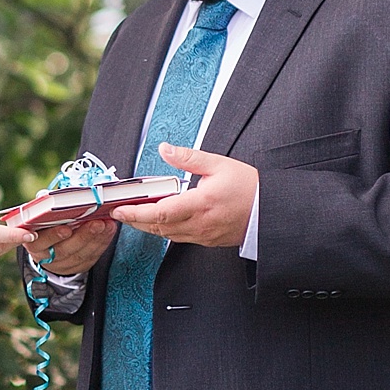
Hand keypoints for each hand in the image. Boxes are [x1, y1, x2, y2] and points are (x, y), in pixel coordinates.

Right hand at [21, 213, 114, 276]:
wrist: (50, 244)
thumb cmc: (46, 224)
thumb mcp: (41, 215)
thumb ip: (44, 206)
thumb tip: (47, 194)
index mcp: (33, 242)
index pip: (40, 241)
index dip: (53, 236)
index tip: (66, 228)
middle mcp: (45, 257)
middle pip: (64, 249)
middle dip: (82, 235)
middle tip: (96, 222)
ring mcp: (62, 264)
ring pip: (80, 254)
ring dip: (96, 238)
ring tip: (106, 224)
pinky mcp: (78, 267)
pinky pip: (92, 256)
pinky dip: (102, 242)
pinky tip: (109, 230)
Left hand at [106, 144, 258, 248]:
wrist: (269, 211)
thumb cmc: (248, 188)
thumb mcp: (219, 164)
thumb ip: (188, 158)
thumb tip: (165, 149)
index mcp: (201, 203)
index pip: (160, 213)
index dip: (136, 213)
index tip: (121, 209)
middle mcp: (199, 224)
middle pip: (158, 227)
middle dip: (135, 221)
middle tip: (120, 212)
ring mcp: (202, 235)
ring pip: (166, 234)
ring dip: (147, 226)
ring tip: (134, 215)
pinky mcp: (207, 240)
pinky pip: (178, 238)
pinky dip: (163, 230)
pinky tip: (157, 221)